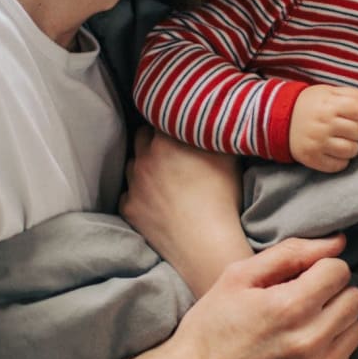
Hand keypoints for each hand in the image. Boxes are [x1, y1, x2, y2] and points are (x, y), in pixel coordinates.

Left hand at [121, 127, 249, 295]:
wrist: (206, 243)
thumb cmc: (223, 198)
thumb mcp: (228, 156)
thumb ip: (216, 132)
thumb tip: (215, 119)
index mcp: (167, 139)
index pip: (161, 115)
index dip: (173, 118)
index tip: (183, 125)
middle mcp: (144, 157)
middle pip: (143, 136)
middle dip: (156, 139)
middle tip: (175, 150)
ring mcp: (133, 184)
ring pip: (134, 164)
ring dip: (146, 165)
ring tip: (167, 177)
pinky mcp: (129, 208)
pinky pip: (130, 193)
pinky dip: (141, 193)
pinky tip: (159, 201)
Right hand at [164, 236, 357, 358]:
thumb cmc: (210, 327)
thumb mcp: (238, 277)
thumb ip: (291, 253)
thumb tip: (338, 243)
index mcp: (290, 306)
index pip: (339, 271)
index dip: (320, 268)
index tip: (303, 277)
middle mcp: (309, 341)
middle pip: (354, 299)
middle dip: (332, 293)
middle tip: (304, 300)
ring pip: (354, 331)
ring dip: (336, 323)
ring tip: (304, 326)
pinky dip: (328, 353)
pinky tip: (299, 353)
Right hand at [289, 85, 357, 172]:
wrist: (280, 119)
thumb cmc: (310, 104)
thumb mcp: (330, 92)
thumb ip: (354, 95)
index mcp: (328, 105)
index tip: (349, 114)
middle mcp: (323, 124)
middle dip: (354, 130)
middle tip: (342, 128)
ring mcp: (317, 143)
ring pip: (351, 150)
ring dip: (350, 146)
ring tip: (339, 140)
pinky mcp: (312, 158)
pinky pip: (339, 166)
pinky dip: (340, 160)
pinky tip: (333, 151)